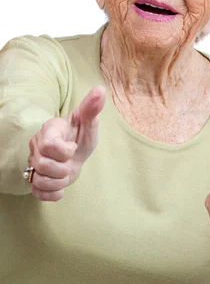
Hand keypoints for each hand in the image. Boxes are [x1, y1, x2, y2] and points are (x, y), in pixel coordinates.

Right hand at [27, 86, 105, 200]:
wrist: (75, 150)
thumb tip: (100, 90)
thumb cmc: (81, 134)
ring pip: (38, 180)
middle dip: (62, 168)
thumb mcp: (89, 122)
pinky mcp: (35, 179)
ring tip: (66, 173)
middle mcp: (37, 147)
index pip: (48, 145)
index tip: (73, 147)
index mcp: (49, 131)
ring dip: (58, 182)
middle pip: (42, 164)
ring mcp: (34, 163)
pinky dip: (51, 194)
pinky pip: (37, 192)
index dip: (64, 151)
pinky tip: (61, 188)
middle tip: (70, 163)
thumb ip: (92, 108)